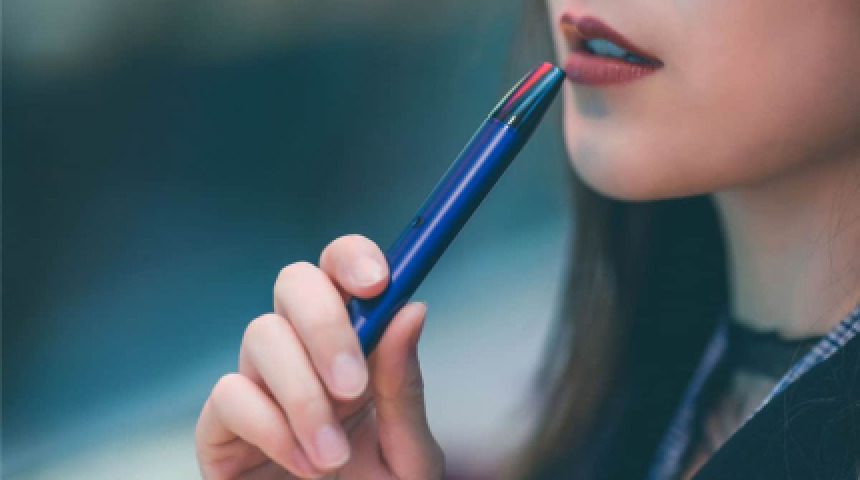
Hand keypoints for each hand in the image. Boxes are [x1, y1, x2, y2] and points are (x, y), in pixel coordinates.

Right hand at [195, 235, 443, 478]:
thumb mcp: (409, 454)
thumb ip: (404, 387)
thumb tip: (411, 309)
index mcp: (357, 349)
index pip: (344, 272)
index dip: (353, 258)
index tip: (378, 281)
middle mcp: (306, 354)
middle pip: (293, 283)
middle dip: (324, 324)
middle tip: (353, 385)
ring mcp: (261, 386)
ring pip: (260, 336)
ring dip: (302, 396)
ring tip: (333, 459)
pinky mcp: (221, 427)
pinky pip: (230, 396)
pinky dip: (271, 429)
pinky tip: (302, 467)